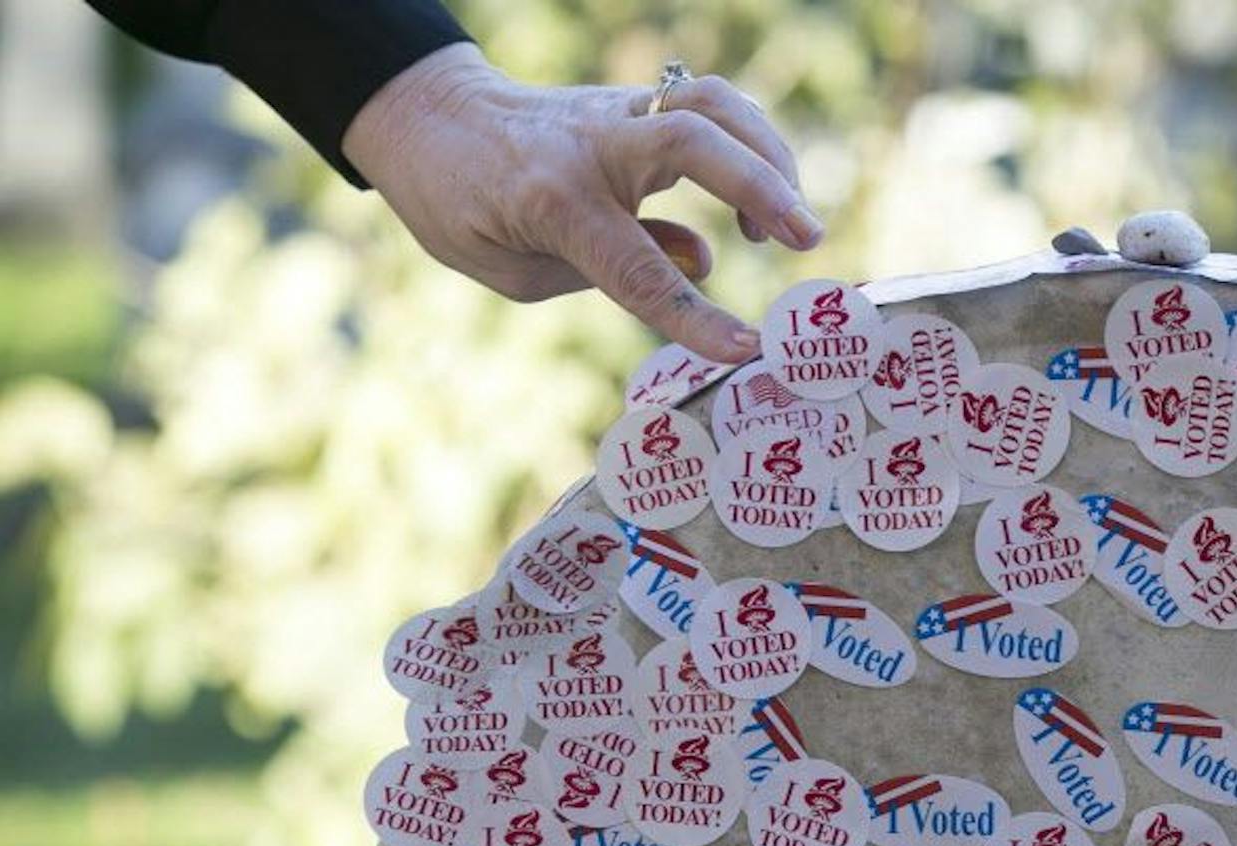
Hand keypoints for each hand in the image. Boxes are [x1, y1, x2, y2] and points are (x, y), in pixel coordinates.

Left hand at [343, 43, 819, 362]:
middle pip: (693, 143)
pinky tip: (758, 196)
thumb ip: (604, 275)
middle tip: (808, 239)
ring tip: (789, 220)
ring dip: (768, 154)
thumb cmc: (462, 203)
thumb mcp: (513, 270)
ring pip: (712, 104)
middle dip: (761, 186)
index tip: (747, 349)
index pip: (637, 266)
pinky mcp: (635, 105)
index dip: (694, 315)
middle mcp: (591, 145)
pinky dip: (749, 144)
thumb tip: (698, 264)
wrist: (428, 115)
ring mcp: (616, 114)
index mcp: (551, 199)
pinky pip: (707, 108)